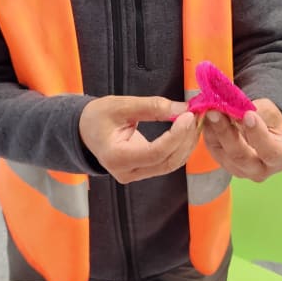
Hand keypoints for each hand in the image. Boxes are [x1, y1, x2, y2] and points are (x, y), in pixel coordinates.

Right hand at [79, 96, 198, 183]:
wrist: (85, 130)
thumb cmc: (98, 116)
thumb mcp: (120, 105)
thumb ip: (151, 107)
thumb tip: (181, 108)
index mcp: (116, 157)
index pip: (155, 152)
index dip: (175, 135)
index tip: (188, 115)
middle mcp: (126, 173)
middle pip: (166, 161)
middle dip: (185, 138)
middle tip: (196, 114)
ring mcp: (135, 175)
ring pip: (170, 164)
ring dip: (186, 143)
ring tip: (194, 120)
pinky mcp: (142, 171)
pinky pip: (167, 162)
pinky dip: (180, 146)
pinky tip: (186, 130)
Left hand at [201, 98, 281, 181]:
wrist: (262, 129)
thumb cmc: (270, 121)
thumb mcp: (269, 112)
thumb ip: (255, 113)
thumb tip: (233, 110)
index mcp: (280, 158)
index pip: (269, 151)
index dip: (257, 134)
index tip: (248, 115)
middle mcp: (260, 171)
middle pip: (240, 157)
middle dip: (226, 133)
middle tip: (215, 112)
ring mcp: (240, 171)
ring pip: (223, 154)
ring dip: (213, 131)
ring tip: (208, 111)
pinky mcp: (224, 165)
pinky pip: (213, 150)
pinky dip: (208, 132)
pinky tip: (205, 118)